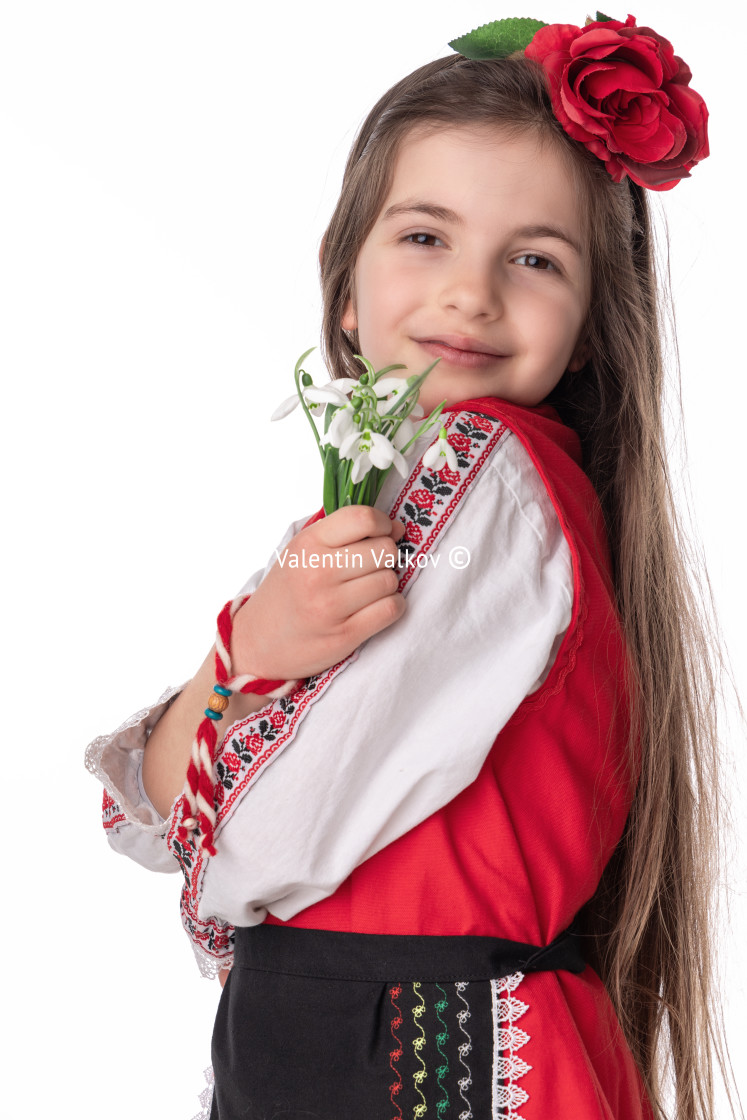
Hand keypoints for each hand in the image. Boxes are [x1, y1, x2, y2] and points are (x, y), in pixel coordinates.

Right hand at [231, 506, 405, 681]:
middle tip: (372, 566)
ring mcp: (330, 606)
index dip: (383, 523)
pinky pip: (391, 609)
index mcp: (308, 545)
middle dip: (387, 557)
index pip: (363, 518)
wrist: (259, 642)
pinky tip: (377, 606)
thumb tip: (396, 528)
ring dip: (388, 584)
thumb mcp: (300, 552)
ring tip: (369, 589)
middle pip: (384, 551)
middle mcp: (318, 573)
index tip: (383, 533)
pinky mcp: (344, 635)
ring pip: (390, 581)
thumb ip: (340, 533)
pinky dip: (392, 606)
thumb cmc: (288, 591)